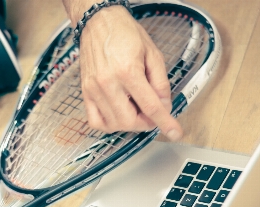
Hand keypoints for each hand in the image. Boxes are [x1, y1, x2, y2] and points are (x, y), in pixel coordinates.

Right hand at [78, 6, 183, 139]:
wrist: (98, 22)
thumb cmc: (124, 33)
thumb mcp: (152, 53)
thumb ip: (160, 82)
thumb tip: (164, 105)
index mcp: (128, 71)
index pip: (150, 106)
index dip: (165, 122)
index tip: (174, 132)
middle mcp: (108, 83)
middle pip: (129, 120)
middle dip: (145, 123)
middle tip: (152, 115)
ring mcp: (94, 89)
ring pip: (113, 124)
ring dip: (129, 124)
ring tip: (136, 111)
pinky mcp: (85, 92)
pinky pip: (95, 121)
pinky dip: (109, 125)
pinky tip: (118, 115)